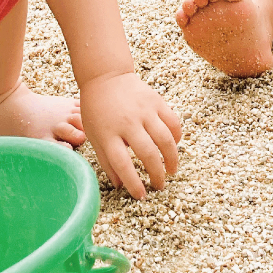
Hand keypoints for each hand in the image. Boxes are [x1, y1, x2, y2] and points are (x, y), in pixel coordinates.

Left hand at [78, 72, 182, 199]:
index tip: (141, 196)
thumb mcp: (95, 137)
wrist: (105, 77)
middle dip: (157, 174)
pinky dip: (177, 137)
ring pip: (165, 139)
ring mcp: (144, 111)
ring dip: (172, 158)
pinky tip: (174, 146)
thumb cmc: (97, 110)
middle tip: (160, 186)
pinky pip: (173, 122)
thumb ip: (107, 161)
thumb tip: (120, 185)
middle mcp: (128, 123)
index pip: (123, 164)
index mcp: (109, 134)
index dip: (134, 183)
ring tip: (172, 170)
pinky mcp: (156, 101)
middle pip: (148, 154)